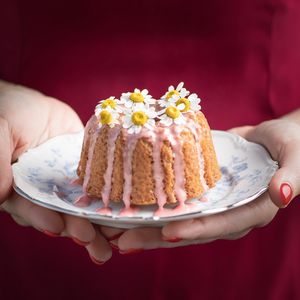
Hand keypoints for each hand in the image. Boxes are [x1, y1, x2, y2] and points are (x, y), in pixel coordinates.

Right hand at [0, 81, 111, 263]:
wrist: (34, 105)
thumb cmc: (10, 112)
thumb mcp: (1, 130)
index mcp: (19, 187)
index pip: (30, 206)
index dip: (42, 217)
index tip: (57, 227)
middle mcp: (43, 191)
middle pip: (60, 214)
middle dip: (76, 228)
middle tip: (94, 242)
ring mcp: (66, 185)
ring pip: (82, 207)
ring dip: (96, 224)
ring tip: (111, 241)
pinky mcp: (86, 174)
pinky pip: (99, 187)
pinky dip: (110, 202)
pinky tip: (123, 215)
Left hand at [112, 119, 299, 251]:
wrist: (273, 140)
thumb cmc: (291, 148)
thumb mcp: (296, 159)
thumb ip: (290, 177)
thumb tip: (280, 195)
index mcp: (249, 212)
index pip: (219, 225)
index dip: (195, 230)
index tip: (167, 233)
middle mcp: (226, 214)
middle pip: (189, 229)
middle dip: (157, 237)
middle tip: (121, 241)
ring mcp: (211, 204)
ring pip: (176, 219)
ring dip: (146, 225)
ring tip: (114, 230)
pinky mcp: (200, 192)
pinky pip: (175, 201)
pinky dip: (153, 204)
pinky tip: (129, 205)